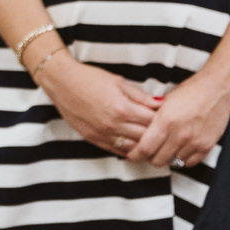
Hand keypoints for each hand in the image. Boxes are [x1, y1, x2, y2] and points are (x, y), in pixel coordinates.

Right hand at [35, 56, 161, 157]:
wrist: (62, 81)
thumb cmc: (89, 78)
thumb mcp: (118, 81)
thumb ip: (140, 96)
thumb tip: (161, 103)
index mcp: (123, 108)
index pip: (153, 122)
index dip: (163, 121)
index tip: (168, 119)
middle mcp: (114, 124)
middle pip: (145, 137)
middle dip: (156, 135)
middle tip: (164, 133)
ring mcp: (103, 134)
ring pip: (133, 148)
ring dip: (144, 146)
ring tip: (152, 142)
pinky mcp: (94, 139)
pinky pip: (117, 151)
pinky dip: (129, 150)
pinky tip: (135, 146)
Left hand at [126, 71, 229, 168]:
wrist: (216, 90)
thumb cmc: (190, 92)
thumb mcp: (164, 101)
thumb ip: (151, 116)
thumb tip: (136, 127)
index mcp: (165, 120)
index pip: (145, 147)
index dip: (136, 155)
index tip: (132, 156)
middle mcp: (179, 134)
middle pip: (158, 159)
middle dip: (150, 158)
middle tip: (148, 153)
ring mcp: (194, 141)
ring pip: (173, 162)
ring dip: (167, 158)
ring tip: (165, 149)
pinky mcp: (206, 146)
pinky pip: (190, 162)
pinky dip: (183, 158)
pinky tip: (180, 149)